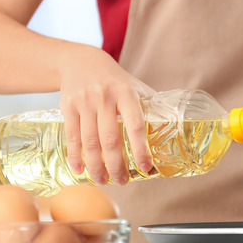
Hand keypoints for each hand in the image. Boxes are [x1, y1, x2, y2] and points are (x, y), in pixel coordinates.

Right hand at [59, 46, 155, 185]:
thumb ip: (150, 105)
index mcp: (127, 93)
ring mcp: (85, 102)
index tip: (145, 167)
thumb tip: (174, 128)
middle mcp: (105, 97)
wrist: (81, 61)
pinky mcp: (68, 107)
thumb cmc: (115, 79)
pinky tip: (80, 170)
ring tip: (102, 180)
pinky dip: (75, 156)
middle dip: (116, 165)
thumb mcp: (135, 86)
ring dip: (96, 166)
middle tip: (122, 181)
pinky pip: (72, 137)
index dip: (141, 149)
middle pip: (110, 139)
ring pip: (90, 142)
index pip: (136, 125)